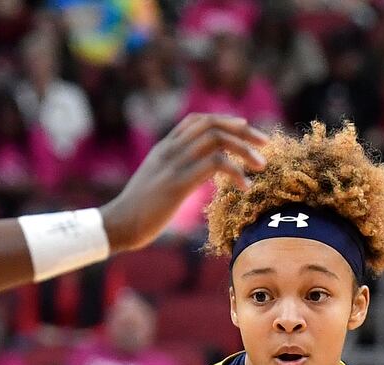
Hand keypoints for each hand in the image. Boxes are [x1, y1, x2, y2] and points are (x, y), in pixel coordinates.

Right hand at [100, 113, 266, 252]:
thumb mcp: (156, 184)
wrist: (117, 225)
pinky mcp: (177, 183)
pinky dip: (235, 171)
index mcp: (164, 148)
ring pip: (217, 139)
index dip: (225, 120)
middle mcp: (169, 150)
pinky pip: (214, 164)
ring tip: (261, 165)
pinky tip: (244, 186)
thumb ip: (176, 172)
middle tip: (265, 144)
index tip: (246, 130)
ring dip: (245, 149)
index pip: (198, 120)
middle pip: (212, 124)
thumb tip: (198, 175)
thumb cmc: (138, 212)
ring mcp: (173, 164)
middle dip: (244, 131)